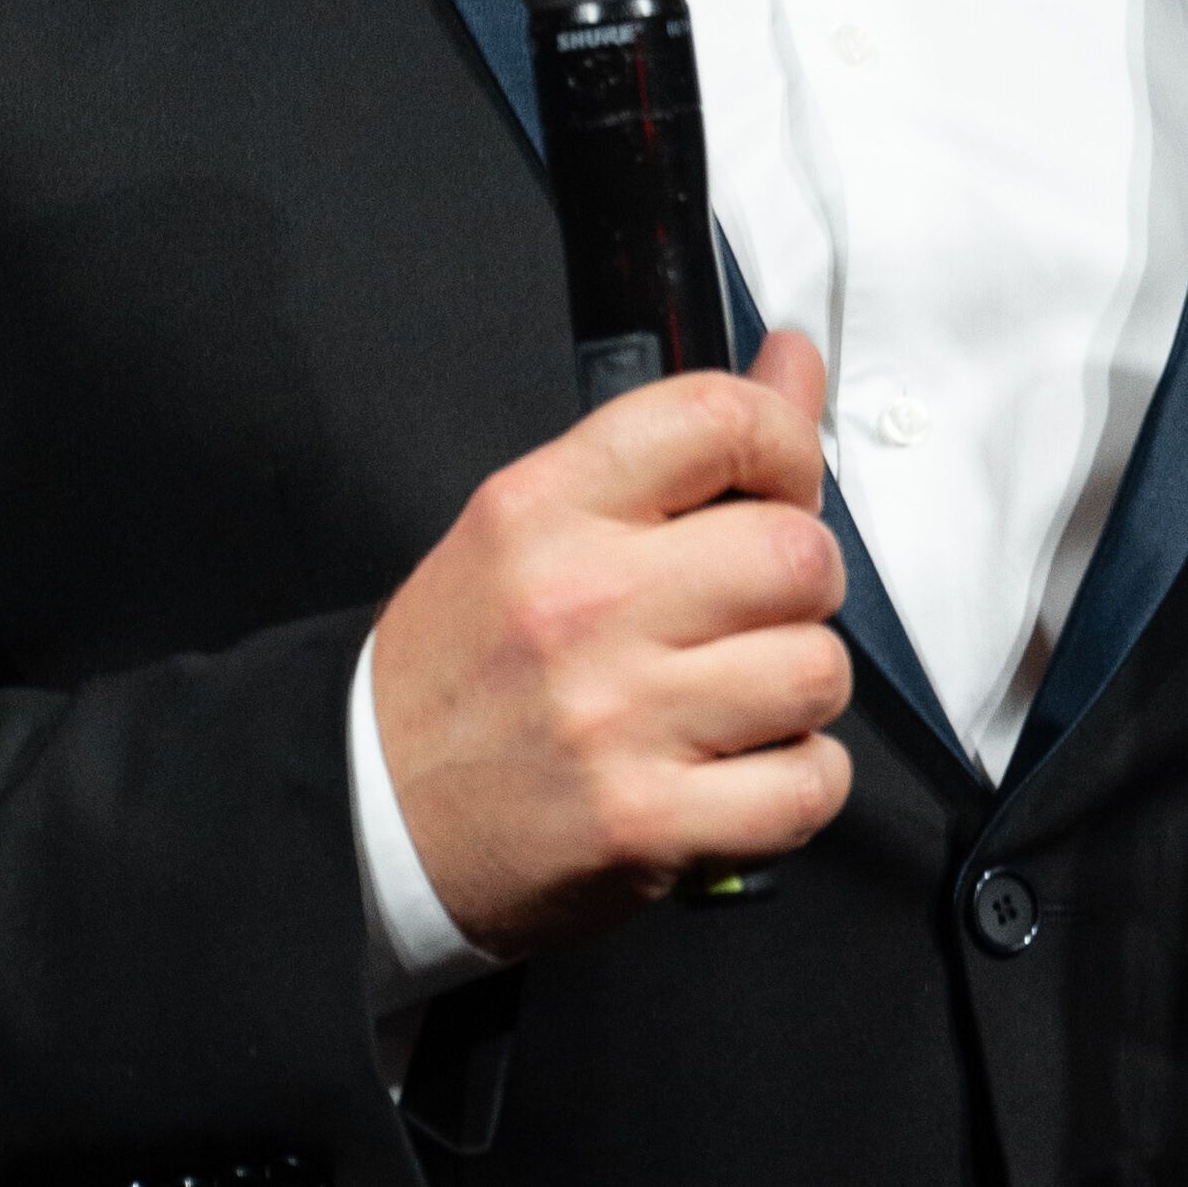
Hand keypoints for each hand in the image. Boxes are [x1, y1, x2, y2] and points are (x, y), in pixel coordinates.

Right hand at [371, 330, 853, 951]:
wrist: (371, 814)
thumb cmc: (460, 671)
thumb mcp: (534, 528)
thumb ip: (674, 450)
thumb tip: (793, 364)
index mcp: (544, 510)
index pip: (720, 420)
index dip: (789, 448)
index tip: (784, 486)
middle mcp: (581, 605)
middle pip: (798, 554)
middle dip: (804, 585)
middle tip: (757, 611)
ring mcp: (615, 718)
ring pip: (816, 672)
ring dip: (801, 691)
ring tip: (739, 700)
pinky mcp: (644, 822)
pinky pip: (807, 785)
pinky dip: (799, 785)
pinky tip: (743, 773)